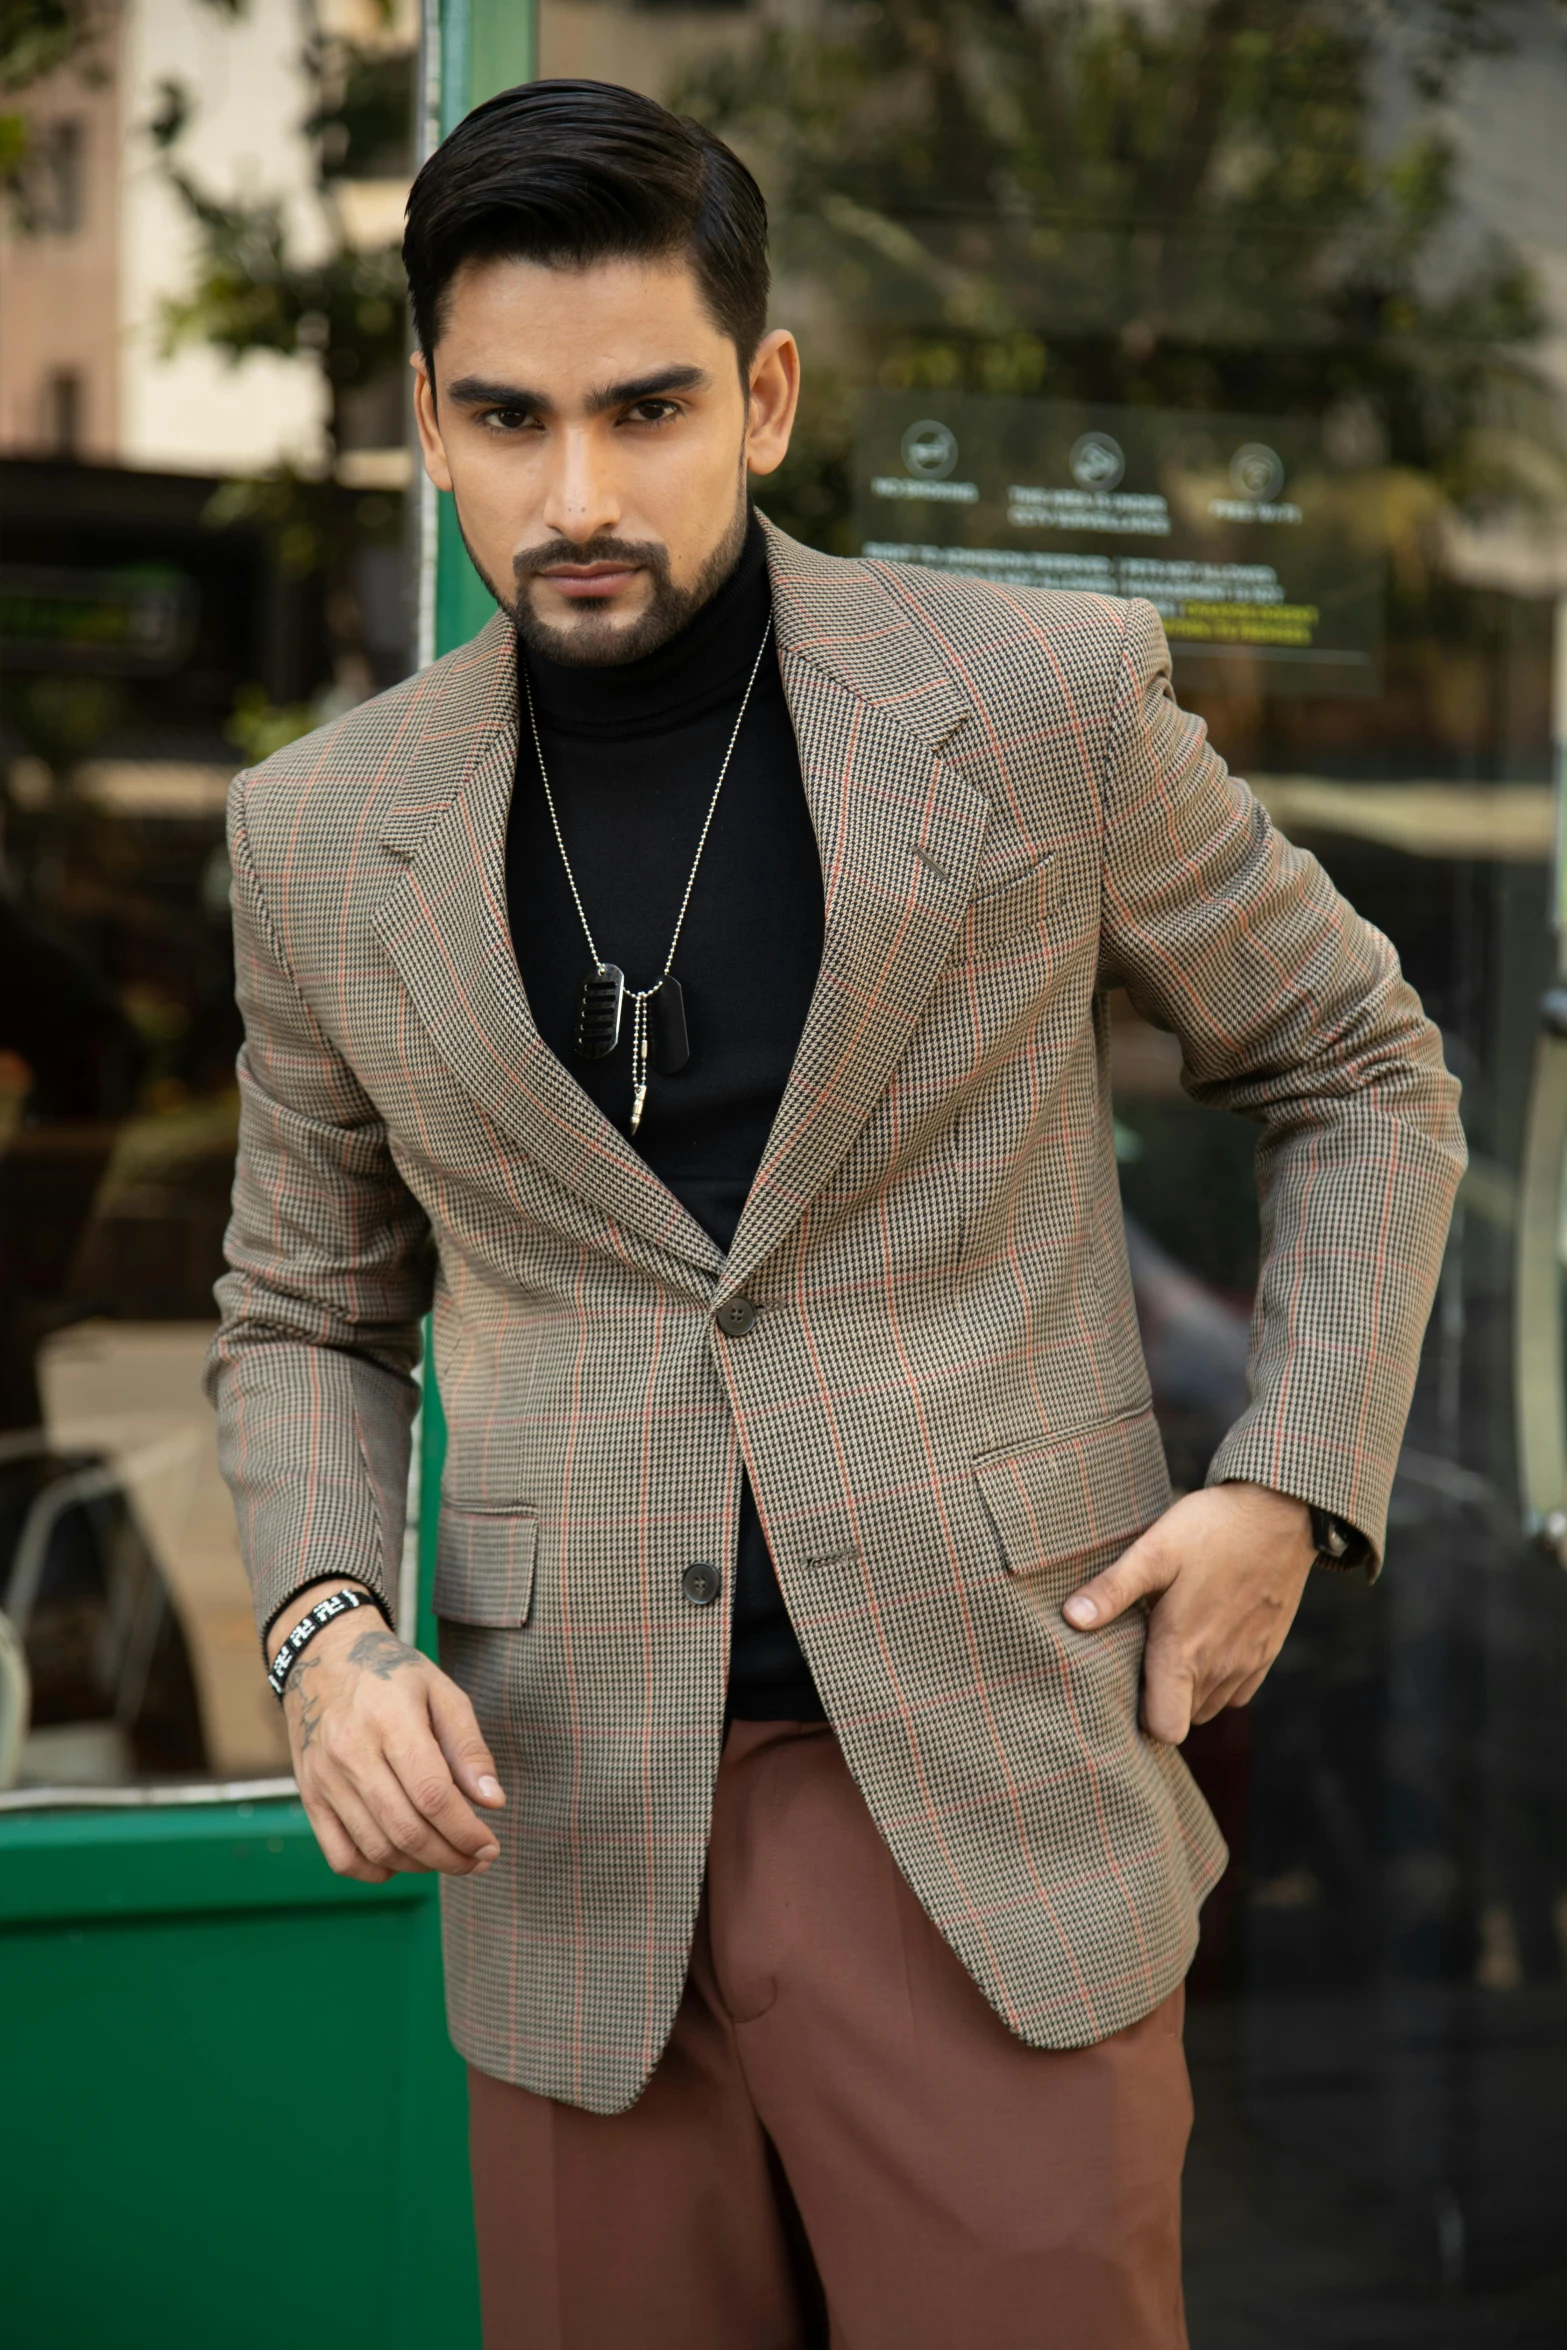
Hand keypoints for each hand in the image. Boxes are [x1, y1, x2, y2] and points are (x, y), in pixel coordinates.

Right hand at [278, 1583, 505, 1882]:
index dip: (466, 1831)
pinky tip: (403, 1860)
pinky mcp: (310, 1796)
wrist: (323, 1658)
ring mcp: (325, 1779)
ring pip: (376, 1848)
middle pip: (406, 1829)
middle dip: (451, 1856)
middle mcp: (351, 1754)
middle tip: (478, 1859)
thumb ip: (469, 1747)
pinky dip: (375, 1871)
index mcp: (390, 1720)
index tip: (490, 1845)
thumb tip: (493, 1802)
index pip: (432, 1795)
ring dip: (420, 1866)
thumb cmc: (393, 1675)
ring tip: (449, 1859)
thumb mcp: (441, 1691)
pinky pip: (340, 1855)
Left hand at [1062, 1483, 1316, 1743]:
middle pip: (1185, 1719)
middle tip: (1144, 1653)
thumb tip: (1071, 1618)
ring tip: (1172, 1643)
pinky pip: (1239, 1690)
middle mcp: (1220, 1667)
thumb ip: (1113, 1589)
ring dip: (1191, 1689)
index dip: (1142, 1718)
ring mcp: (1248, 1662)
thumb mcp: (1153, 1550)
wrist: (1278, 1512)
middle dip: (1162, 1699)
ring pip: (1212, 1705)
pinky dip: (1221, 1678)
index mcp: (1184, 1651)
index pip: (1164, 1730)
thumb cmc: (1211, 1529)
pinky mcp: (1268, 1650)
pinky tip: (1205, 1638)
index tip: (1127, 1682)